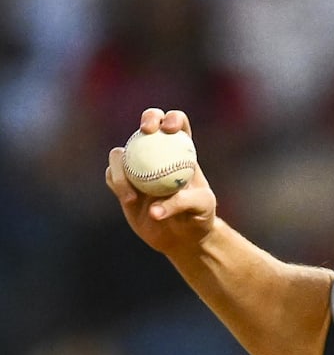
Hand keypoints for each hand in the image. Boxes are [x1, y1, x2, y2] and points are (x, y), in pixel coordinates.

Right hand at [106, 108, 217, 255]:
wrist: (183, 236)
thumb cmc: (199, 216)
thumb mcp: (200, 208)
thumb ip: (182, 203)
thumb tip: (153, 210)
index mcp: (182, 150)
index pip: (178, 123)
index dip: (172, 118)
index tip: (169, 130)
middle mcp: (158, 152)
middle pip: (149, 124)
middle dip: (148, 119)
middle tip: (146, 131)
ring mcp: (137, 166)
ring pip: (121, 153)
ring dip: (122, 168)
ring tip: (132, 197)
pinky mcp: (122, 182)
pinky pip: (112, 176)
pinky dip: (116, 183)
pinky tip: (129, 200)